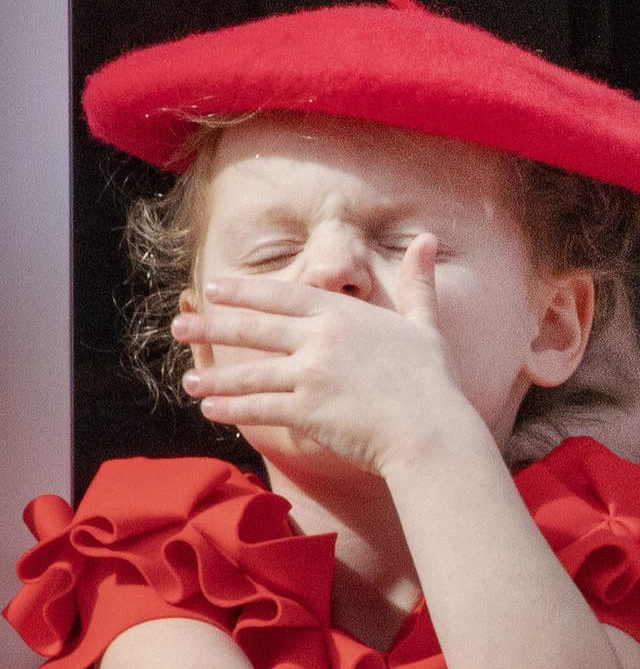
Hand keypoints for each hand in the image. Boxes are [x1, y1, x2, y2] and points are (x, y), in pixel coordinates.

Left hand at [174, 235, 483, 474]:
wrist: (432, 432)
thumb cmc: (433, 381)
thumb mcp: (425, 324)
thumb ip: (417, 283)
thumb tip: (427, 237)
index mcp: (344, 314)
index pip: (282, 296)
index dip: (243, 293)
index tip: (213, 289)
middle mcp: (321, 339)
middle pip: (254, 329)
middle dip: (211, 327)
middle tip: (178, 327)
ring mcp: (311, 374)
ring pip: (249, 373)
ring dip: (214, 378)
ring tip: (188, 382)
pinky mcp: (307, 410)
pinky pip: (258, 407)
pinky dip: (231, 409)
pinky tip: (211, 411)